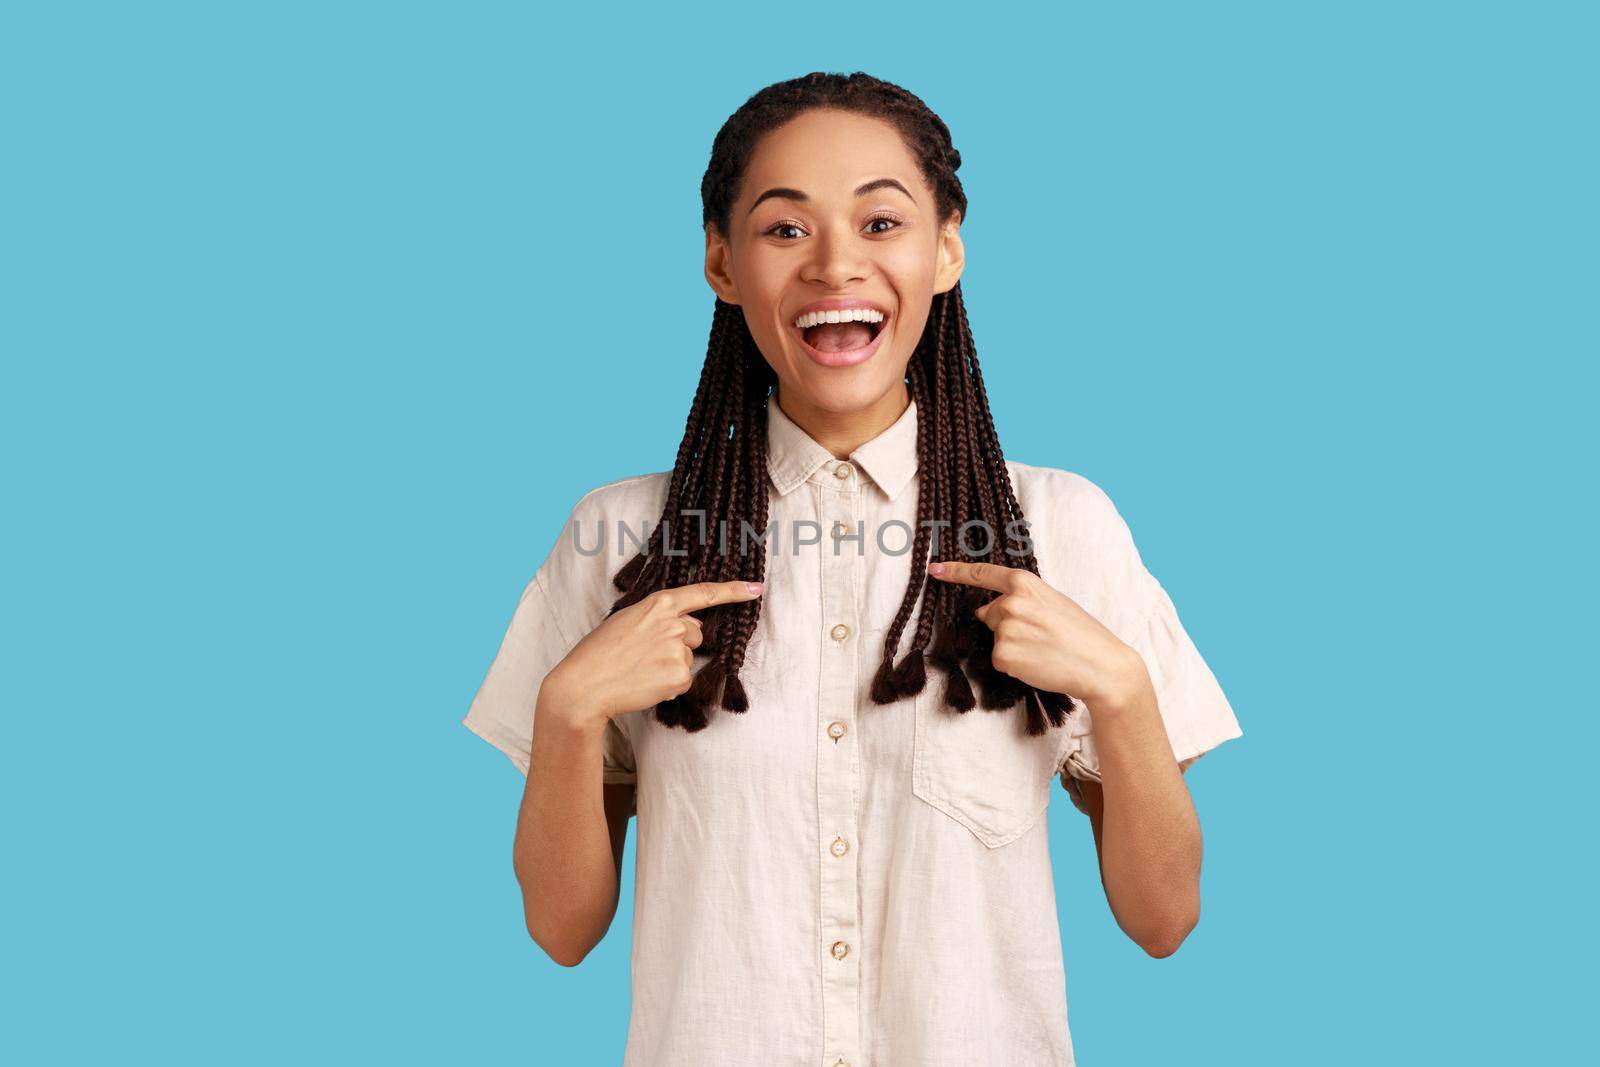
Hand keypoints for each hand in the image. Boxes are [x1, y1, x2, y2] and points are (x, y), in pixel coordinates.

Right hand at [542, 579, 764, 725]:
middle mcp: (673, 624)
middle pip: (695, 633)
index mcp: (658, 605)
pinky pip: (683, 680)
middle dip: (679, 644)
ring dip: (670, 666)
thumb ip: (659, 618)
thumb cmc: (599, 653)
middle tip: (645, 655)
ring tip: (639, 670)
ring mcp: (678, 651)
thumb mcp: (627, 621)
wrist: (584, 686)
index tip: (756, 589)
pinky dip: (668, 685)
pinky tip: (645, 683)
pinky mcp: (680, 676)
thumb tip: (689, 626)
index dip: (733, 591)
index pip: (703, 594)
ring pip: (687, 659)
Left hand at [927, 560, 1147, 710]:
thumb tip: (987, 610)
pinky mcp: (1003, 655)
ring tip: (1044, 649)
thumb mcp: (1051, 601)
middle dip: (1006, 625)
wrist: (1100, 664)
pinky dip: (1015, 665)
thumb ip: (1019, 599)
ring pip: (995, 639)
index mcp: (1023, 582)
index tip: (935, 569)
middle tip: (1041, 636)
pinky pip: (999, 660)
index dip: (955, 571)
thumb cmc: (1080, 633)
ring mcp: (1004, 629)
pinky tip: (1038, 663)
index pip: (982, 574)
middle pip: (989, 614)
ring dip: (1012, 647)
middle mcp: (1009, 602)